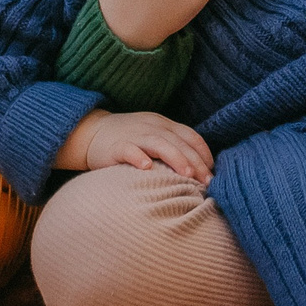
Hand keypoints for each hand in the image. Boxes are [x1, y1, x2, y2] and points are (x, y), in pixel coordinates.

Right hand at [57, 109, 211, 182]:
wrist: (92, 132)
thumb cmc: (130, 141)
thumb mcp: (154, 137)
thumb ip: (173, 147)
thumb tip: (200, 171)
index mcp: (163, 125)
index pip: (190, 136)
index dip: (203, 153)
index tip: (212, 172)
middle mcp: (152, 127)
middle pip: (179, 142)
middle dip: (196, 162)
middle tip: (207, 181)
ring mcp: (134, 135)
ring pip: (159, 143)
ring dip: (175, 158)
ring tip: (187, 175)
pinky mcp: (116, 146)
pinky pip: (128, 149)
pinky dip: (139, 157)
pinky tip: (147, 167)